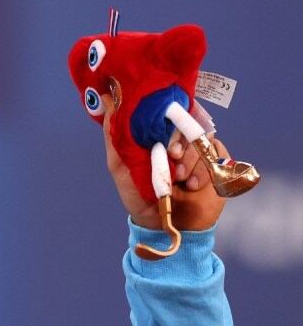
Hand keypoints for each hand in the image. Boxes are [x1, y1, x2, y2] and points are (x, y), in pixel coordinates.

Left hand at [102, 94, 226, 230]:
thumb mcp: (120, 165)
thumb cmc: (139, 195)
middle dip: (180, 139)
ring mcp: (200, 151)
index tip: (162, 127)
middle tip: (172, 156)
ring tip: (179, 178)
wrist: (164, 225)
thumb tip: (107, 100)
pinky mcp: (218, 165)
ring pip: (203, 139)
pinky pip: (217, 155)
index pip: (168, 111)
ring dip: (191, 159)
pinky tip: (191, 185)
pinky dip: (203, 170)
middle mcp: (181, 139)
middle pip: (188, 122)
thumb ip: (114, 134)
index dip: (167, 114)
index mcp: (159, 135)